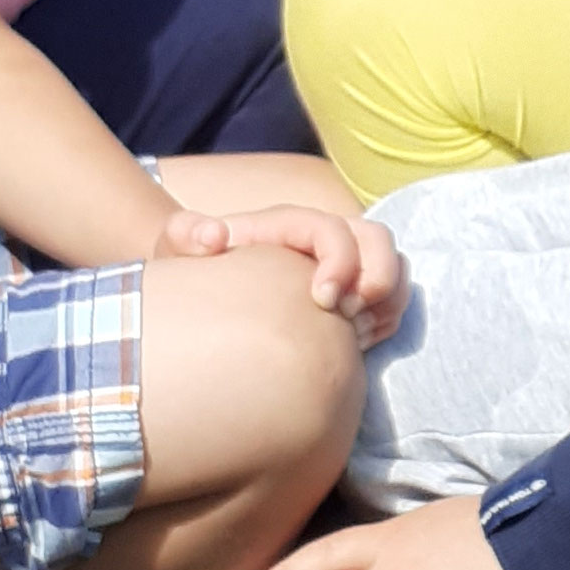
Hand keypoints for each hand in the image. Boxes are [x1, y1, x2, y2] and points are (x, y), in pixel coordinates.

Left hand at [154, 200, 405, 344]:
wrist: (198, 294)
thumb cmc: (186, 272)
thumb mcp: (175, 252)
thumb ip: (185, 236)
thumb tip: (213, 235)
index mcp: (285, 226)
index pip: (331, 229)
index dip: (341, 260)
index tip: (325, 301)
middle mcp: (320, 239)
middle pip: (377, 240)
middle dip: (379, 278)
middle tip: (350, 320)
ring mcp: (341, 264)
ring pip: (393, 268)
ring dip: (386, 302)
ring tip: (353, 335)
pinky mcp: (352, 293)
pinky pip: (391, 300)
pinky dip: (385, 319)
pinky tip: (354, 343)